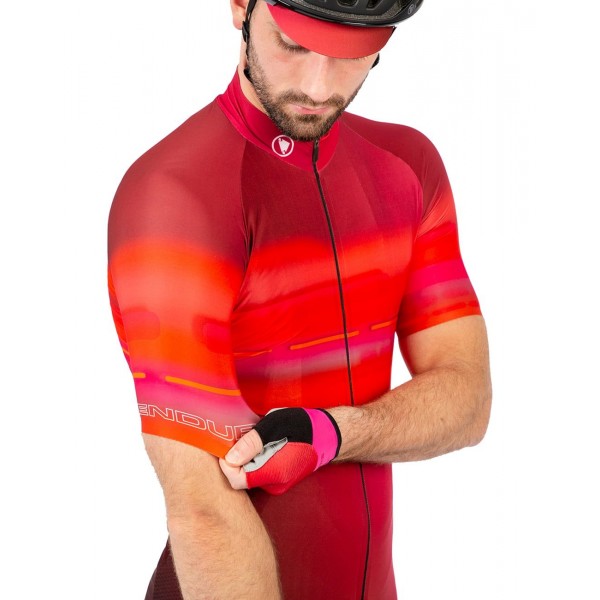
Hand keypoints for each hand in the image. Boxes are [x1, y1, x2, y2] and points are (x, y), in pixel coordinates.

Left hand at [219, 408, 341, 494]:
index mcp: (275, 472)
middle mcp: (276, 484)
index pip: (237, 479)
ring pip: (250, 473)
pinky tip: (267, 445)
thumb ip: (252, 442)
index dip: (227, 464)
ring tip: (261, 439)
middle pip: (242, 476)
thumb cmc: (305, 426)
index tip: (228, 446)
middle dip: (239, 458)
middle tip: (245, 437)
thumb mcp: (276, 425)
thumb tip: (230, 458)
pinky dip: (258, 459)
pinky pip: (260, 472)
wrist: (329, 434)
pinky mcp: (281, 480)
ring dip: (249, 457)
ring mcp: (279, 484)